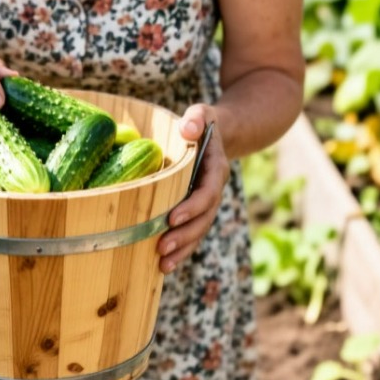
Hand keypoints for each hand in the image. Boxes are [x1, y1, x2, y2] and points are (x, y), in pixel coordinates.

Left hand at [158, 104, 227, 273]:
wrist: (217, 135)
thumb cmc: (202, 123)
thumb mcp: (200, 113)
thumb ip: (195, 119)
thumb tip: (187, 129)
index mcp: (216, 170)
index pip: (207, 192)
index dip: (192, 207)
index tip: (173, 218)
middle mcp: (214, 190)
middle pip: (204, 219)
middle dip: (185, 236)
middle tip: (162, 249)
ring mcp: (207, 203)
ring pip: (199, 231)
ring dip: (183, 249)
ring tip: (162, 265)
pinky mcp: (198, 210)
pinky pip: (192, 233)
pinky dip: (181, 249)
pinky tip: (163, 266)